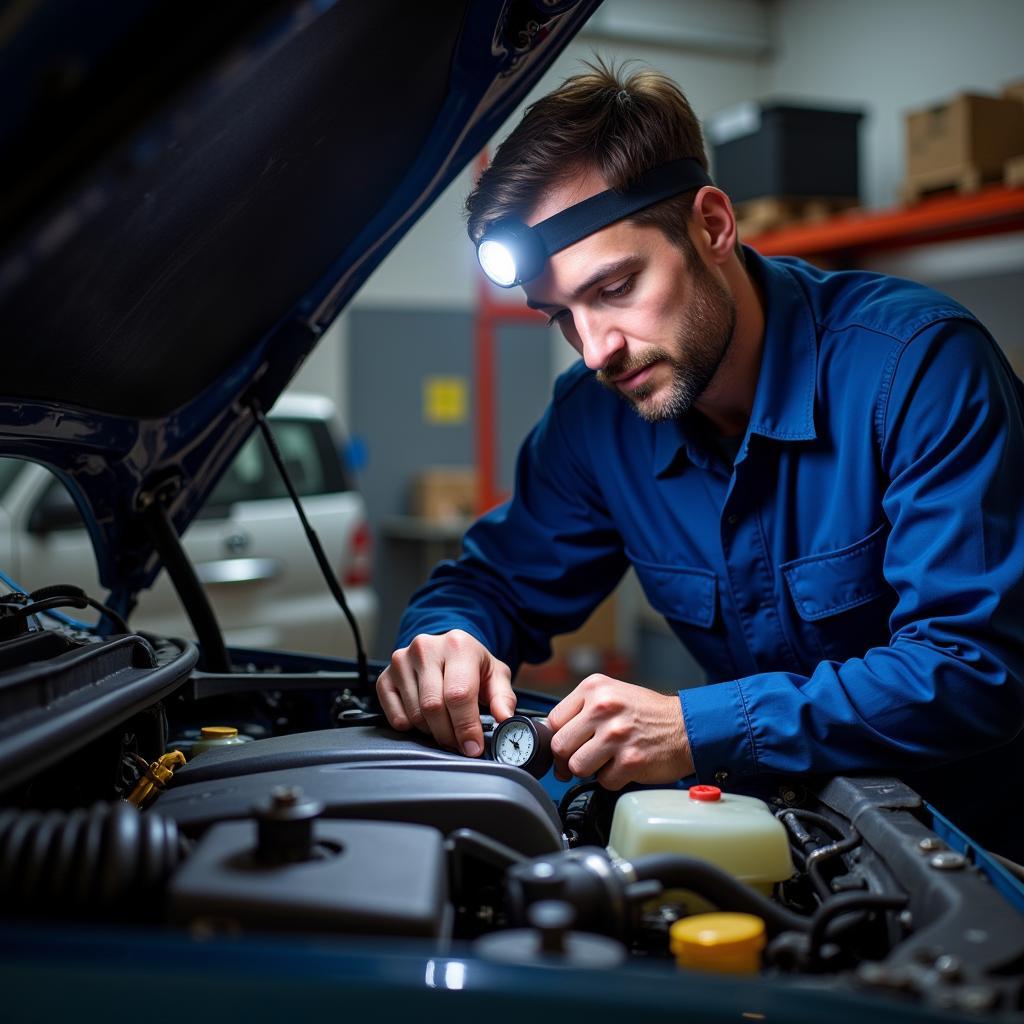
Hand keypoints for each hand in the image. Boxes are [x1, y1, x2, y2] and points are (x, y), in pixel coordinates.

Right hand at [376, 629, 515, 756]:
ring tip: (447, 727)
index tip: (473, 747)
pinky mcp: (385, 677)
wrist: (445, 649)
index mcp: (457, 645)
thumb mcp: (495, 675)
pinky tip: (426, 719)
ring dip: (433, 732)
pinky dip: (412, 727)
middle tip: (461, 744)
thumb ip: (504, 697)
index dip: (467, 727)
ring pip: (416, 715)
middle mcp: (426, 648)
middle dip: (450, 734)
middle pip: (434, 708)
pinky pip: (396, 717)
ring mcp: (401, 661)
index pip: (458, 694)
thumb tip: (504, 718)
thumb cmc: (471, 665)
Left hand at [547, 674, 692, 788]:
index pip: (553, 720)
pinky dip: (612, 779)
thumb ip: (583, 709)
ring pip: (577, 767)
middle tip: (578, 762)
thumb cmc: (649, 713)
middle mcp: (603, 708)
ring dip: (589, 771)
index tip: (565, 746)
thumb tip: (554, 735)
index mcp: (595, 688)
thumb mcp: (613, 694)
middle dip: (566, 760)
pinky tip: (624, 766)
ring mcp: (616, 735)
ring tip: (605, 761)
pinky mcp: (630, 760)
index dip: (557, 738)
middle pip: (560, 746)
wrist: (687, 726)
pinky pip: (603, 781)